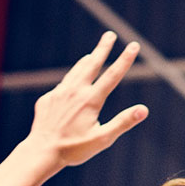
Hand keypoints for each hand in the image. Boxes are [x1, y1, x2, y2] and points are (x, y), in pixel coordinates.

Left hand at [26, 32, 147, 166]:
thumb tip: (144, 109)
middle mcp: (75, 92)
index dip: (124, 59)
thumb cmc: (74, 149)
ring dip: (86, 62)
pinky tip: (72, 83)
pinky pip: (62, 86)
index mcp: (91, 100)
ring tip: (91, 55)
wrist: (41, 151)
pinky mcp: (48, 99)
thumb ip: (123, 122)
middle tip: (109, 35)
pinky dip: (71, 80)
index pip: (112, 75)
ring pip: (75, 72)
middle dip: (103, 48)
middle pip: (92, 65)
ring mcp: (59, 93)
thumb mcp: (103, 139)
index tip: (133, 45)